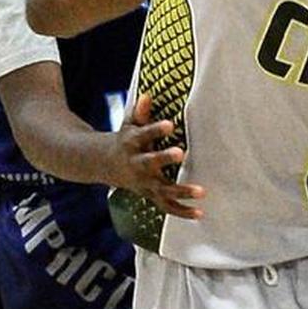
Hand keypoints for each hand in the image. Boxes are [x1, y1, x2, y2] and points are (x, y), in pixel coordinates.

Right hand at [107, 93, 204, 217]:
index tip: (169, 124)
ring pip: (162, 189)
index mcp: (131, 144)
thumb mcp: (129, 125)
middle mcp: (138, 165)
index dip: (155, 130)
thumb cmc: (125, 140)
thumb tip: (148, 95)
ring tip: (202, 191)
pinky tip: (200, 214)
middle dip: (164, 158)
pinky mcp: (151, 195)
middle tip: (181, 152)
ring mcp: (144, 183)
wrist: (105, 164)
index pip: (143, 135)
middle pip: (150, 163)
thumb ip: (140, 112)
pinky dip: (183, 211)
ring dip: (181, 191)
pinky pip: (167, 207)